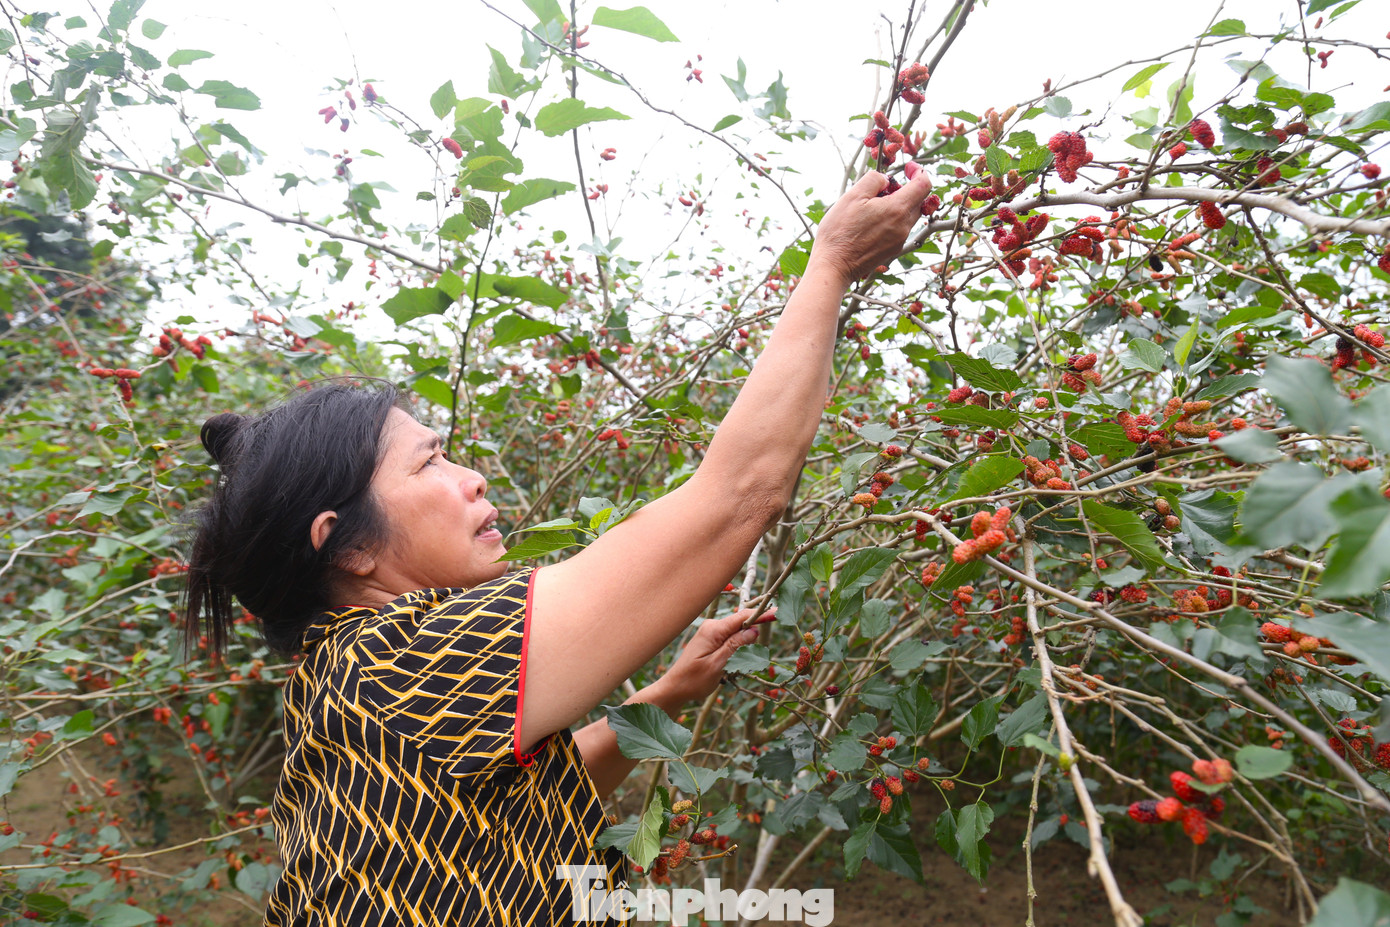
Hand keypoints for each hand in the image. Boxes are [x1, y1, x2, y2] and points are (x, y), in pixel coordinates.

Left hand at [655, 608, 773, 704]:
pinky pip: (729, 637)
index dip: (761, 614)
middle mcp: (711, 627)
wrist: (674, 688)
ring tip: (757, 638)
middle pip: (740, 621)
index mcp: (713, 630)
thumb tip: (754, 630)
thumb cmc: (694, 680)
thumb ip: (735, 645)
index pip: (742, 617)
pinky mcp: (710, 641)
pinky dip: (739, 641)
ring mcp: (710, 633)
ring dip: (747, 636)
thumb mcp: (717, 664)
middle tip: (776, 618)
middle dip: (756, 622)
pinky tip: (743, 649)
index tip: (777, 612)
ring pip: (736, 630)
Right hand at [809, 169, 932, 282]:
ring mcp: (900, 240)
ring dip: (898, 205)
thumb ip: (874, 180)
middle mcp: (904, 226)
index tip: (908, 167)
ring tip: (873, 205)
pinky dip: (892, 219)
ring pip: (909, 215)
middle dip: (906, 188)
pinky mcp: (893, 250)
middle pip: (918, 201)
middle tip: (884, 188)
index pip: (924, 184)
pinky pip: (900, 228)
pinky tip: (871, 221)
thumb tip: (886, 180)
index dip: (919, 171)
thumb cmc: (839, 232)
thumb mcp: (852, 196)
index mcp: (897, 209)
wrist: (834, 266)